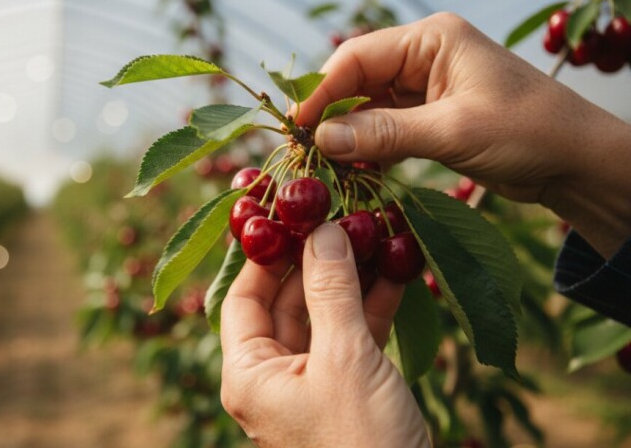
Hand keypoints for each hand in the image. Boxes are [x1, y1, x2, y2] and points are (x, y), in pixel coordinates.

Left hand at [219, 223, 428, 447]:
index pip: (242, 297)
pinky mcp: (348, 388)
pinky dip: (374, 304)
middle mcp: (272, 376)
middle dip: (317, 259)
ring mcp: (311, 382)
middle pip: (286, 300)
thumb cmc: (362, 442)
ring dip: (351, 277)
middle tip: (340, 214)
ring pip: (326, 314)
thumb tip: (323, 230)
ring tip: (375, 231)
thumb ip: (332, 291)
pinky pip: (354, 334)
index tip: (288, 214)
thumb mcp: (345, 359)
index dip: (263, 254)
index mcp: (249, 373)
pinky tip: (398, 268)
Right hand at [298, 12, 630, 257]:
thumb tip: (323, 140)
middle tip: (303, 151)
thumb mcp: (453, 131)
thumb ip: (385, 133)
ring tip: (323, 165)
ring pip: (368, 107)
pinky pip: (385, 128)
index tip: (295, 127)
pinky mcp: (431, 118)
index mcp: (432, 40)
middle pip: (358, 80)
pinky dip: (368, 148)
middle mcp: (425, 58)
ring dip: (346, 135)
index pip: (358, 57)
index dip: (321, 91)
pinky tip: (353, 170)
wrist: (578, 162)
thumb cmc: (530, 132)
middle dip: (330, 114)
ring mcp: (427, 89)